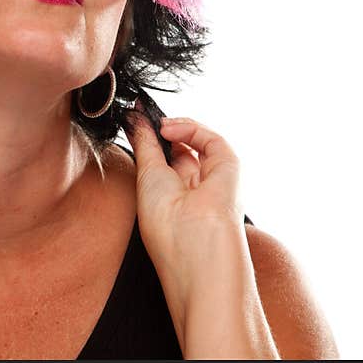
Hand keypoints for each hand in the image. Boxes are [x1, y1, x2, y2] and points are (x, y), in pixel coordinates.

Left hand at [126, 107, 242, 263]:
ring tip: (155, 123)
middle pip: (179, 149)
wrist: (194, 245)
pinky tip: (170, 128)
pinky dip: (192, 128)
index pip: (163, 161)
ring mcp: (212, 179)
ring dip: (176, 127)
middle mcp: (193, 188)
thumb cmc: (165, 223)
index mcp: (172, 197)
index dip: (149, 139)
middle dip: (160, 131)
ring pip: (198, 142)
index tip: (132, 120)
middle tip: (139, 116)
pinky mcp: (230, 170)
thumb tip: (135, 119)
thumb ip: (144, 143)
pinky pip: (214, 141)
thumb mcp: (145, 175)